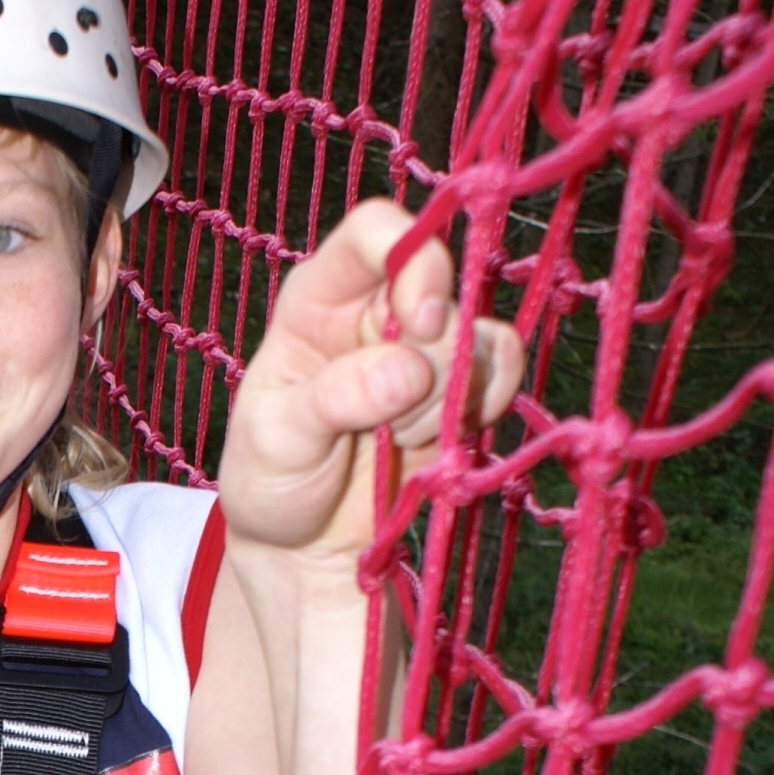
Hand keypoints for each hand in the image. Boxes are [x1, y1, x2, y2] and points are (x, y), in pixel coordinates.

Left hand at [219, 198, 524, 564]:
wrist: (303, 542)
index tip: (419, 324)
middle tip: (384, 425)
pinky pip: (503, 366)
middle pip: (440, 291)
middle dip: (427, 364)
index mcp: (319, 297)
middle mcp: (376, 307)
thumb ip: (336, 399)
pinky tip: (441, 440)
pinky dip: (485, 406)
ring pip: (474, 337)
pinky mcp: (460, 384)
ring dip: (445, 402)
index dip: (410, 258)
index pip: (373, 232)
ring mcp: (423, 344)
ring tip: (392, 440)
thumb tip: (409, 370)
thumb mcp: (277, 441)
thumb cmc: (270, 480)